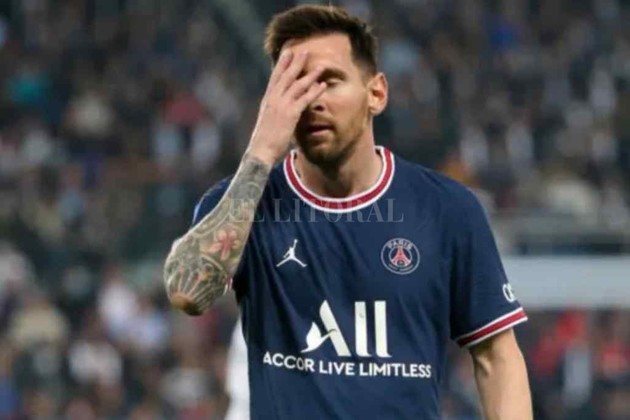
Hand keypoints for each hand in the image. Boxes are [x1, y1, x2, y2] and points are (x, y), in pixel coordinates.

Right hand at [247, 50, 326, 164]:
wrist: (260, 151)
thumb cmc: (263, 141)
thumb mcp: (267, 122)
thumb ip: (274, 113)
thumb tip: (279, 112)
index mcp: (267, 100)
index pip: (275, 78)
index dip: (282, 64)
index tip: (287, 52)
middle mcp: (273, 99)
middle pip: (286, 76)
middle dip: (296, 63)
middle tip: (305, 51)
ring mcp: (281, 105)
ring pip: (297, 85)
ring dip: (310, 75)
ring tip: (321, 67)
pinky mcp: (290, 114)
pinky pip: (304, 99)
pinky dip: (314, 92)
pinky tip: (322, 86)